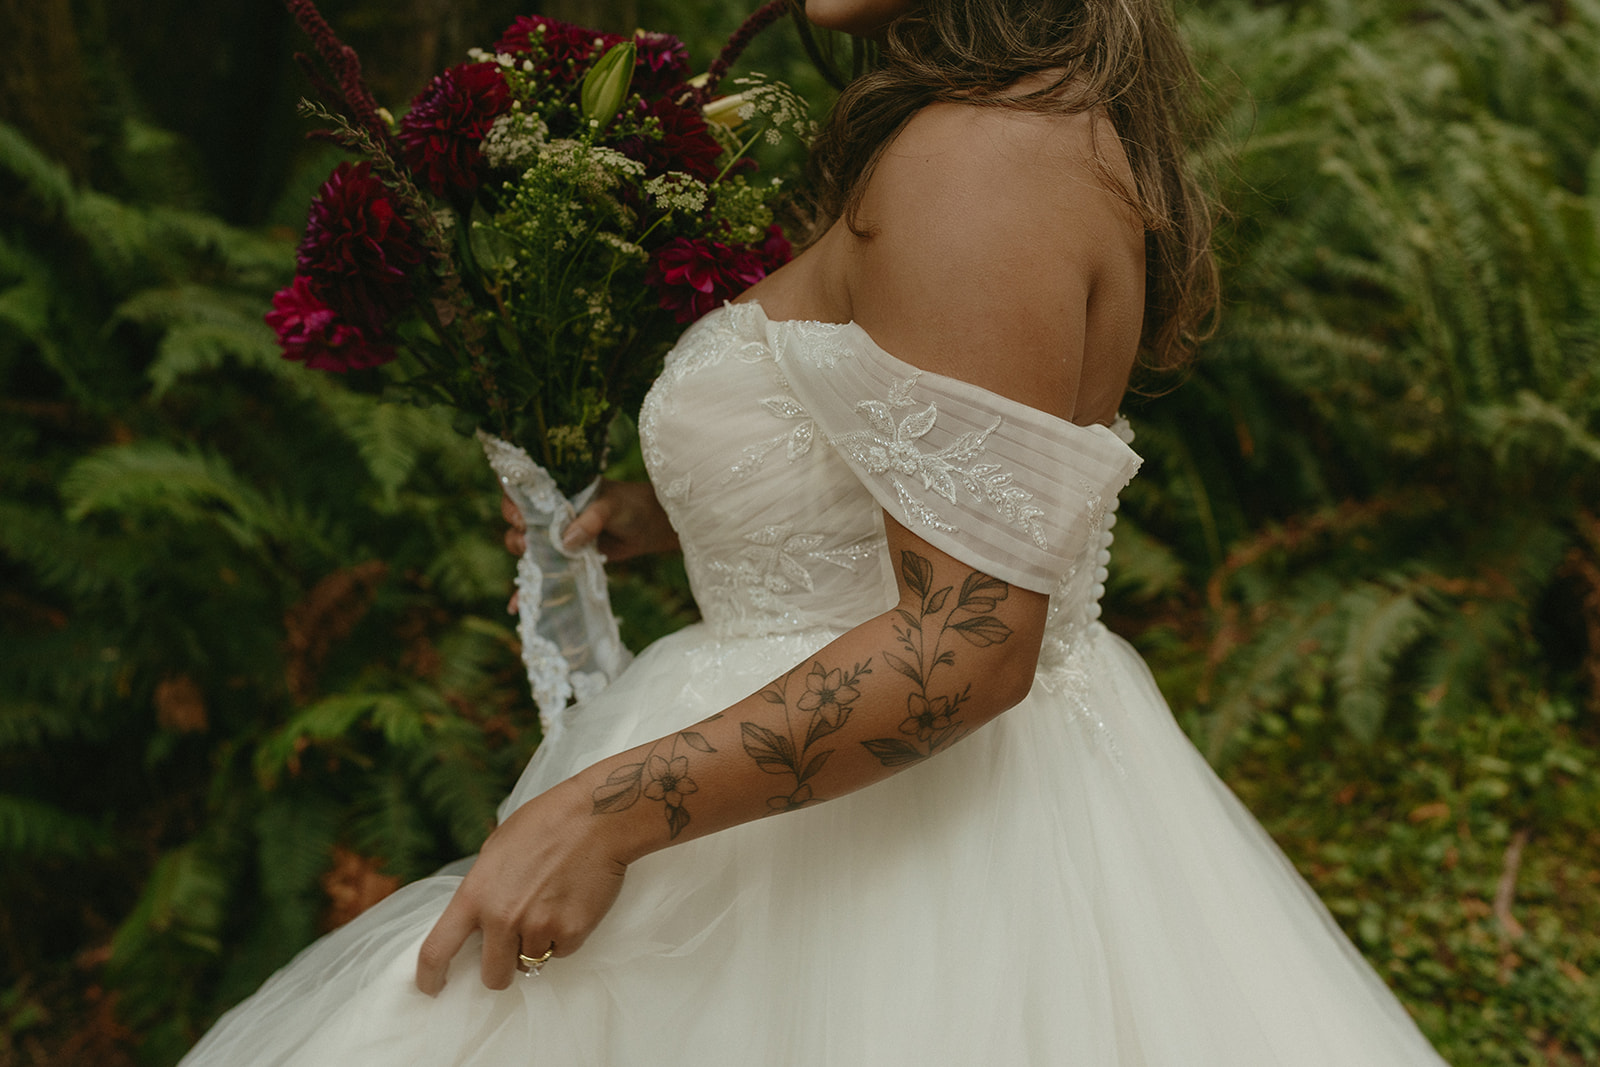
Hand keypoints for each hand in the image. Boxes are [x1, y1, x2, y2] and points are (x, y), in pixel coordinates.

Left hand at [415, 779, 627, 993]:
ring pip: (531, 962)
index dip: (429, 978)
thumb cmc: (545, 824)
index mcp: (475, 894)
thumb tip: (476, 921)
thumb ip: (482, 890)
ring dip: (537, 945)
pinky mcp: (572, 932)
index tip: (433, 987)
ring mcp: (538, 927)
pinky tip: (571, 903)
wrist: (597, 817)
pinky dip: (565, 936)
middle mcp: (502, 918)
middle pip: (492, 976)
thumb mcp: (495, 851)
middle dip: (500, 970)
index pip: (437, 951)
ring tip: (551, 907)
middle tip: (512, 952)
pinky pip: (562, 950)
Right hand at [502, 480, 677, 612]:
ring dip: (522, 556)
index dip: (513, 502)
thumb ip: (591, 520)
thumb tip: (566, 541)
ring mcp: (555, 536)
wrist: (648, 527)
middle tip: (528, 544)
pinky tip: (517, 604)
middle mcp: (550, 511)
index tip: (521, 518)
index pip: (524, 489)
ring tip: (531, 564)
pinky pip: (541, 571)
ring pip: (525, 545)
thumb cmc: (629, 506)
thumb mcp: (611, 507)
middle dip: (517, 533)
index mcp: (557, 489)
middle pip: (518, 521)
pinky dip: (528, 588)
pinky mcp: (563, 558)